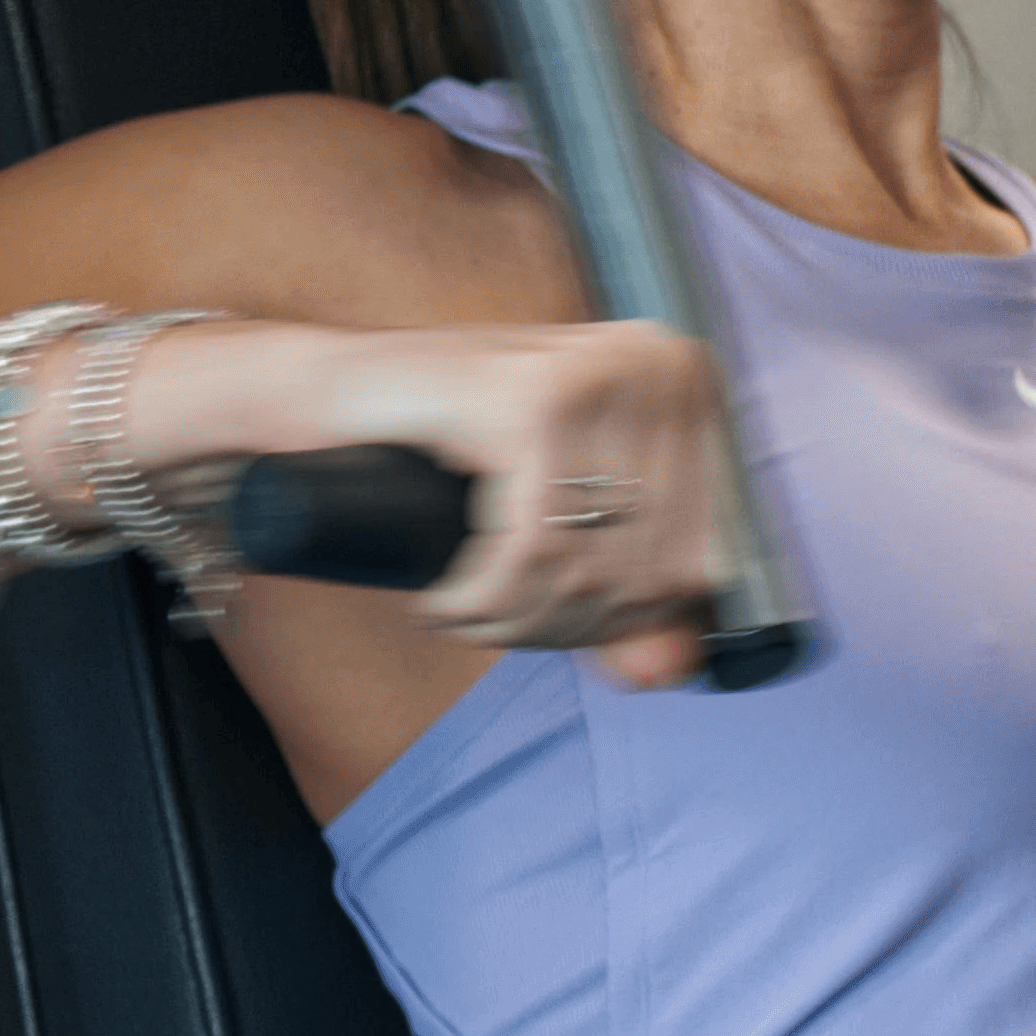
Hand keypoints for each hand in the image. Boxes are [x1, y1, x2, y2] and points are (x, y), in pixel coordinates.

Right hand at [132, 317, 732, 688]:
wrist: (330, 394)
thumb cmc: (453, 452)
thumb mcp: (558, 514)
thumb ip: (625, 587)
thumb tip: (672, 672)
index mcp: (686, 379)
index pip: (705, 550)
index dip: (635, 619)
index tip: (572, 633)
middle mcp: (657, 363)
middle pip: (647, 567)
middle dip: (567, 626)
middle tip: (501, 624)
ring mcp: (595, 374)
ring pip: (586, 567)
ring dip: (517, 622)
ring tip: (471, 613)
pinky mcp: (525, 400)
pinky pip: (526, 551)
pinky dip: (481, 600)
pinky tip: (446, 602)